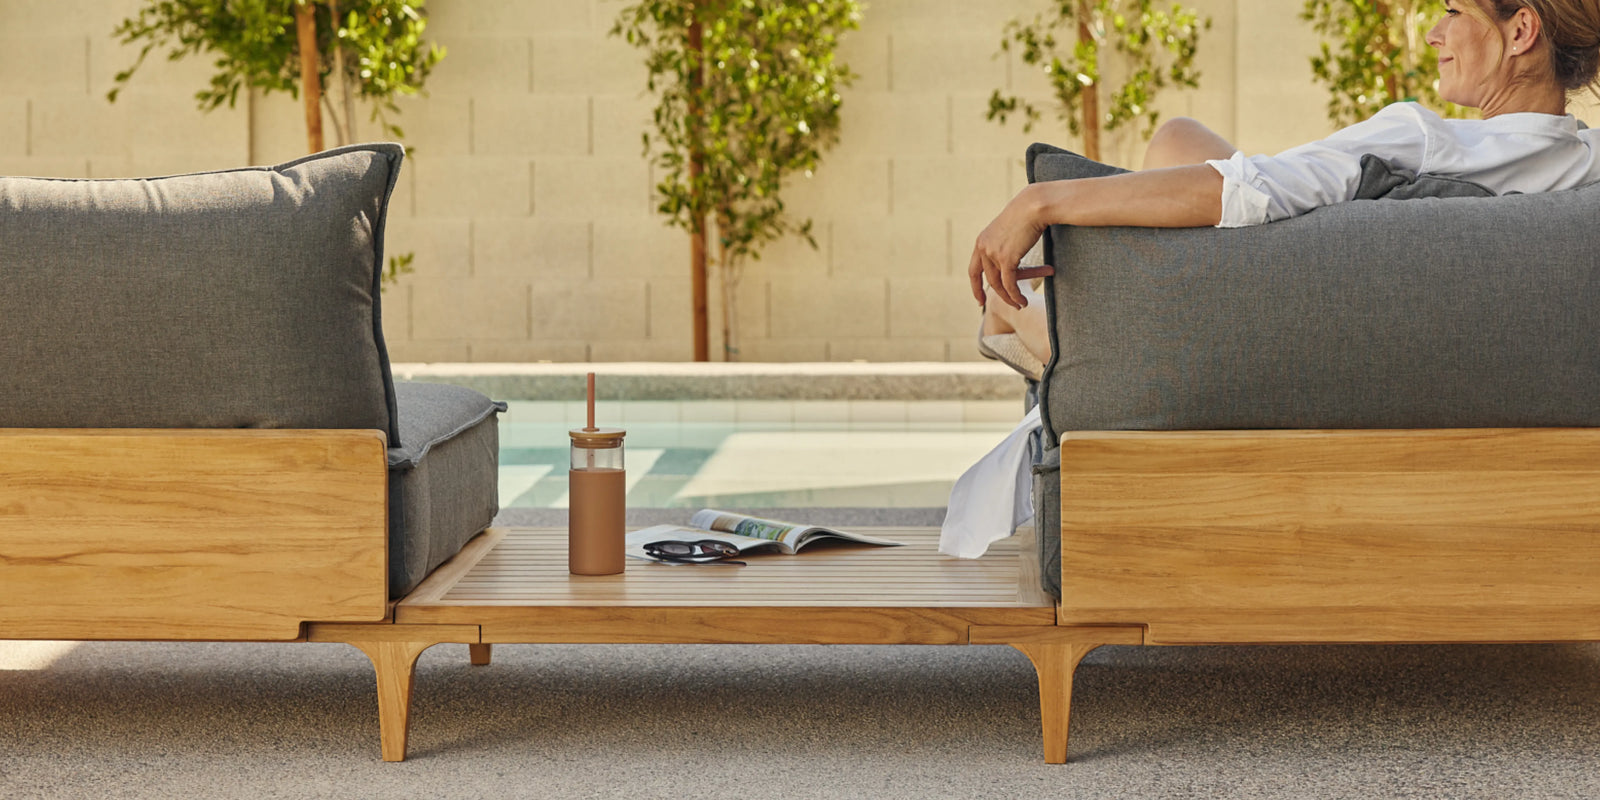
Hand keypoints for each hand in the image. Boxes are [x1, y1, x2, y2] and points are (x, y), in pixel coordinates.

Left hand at [968, 184, 1048, 308]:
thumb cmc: (1027, 214)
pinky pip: (1009, 284)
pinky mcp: (1006, 259)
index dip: (975, 286)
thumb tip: (1011, 256)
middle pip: (987, 279)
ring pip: (998, 284)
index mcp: (981, 241)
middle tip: (1008, 306)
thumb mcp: (1010, 231)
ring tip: (1020, 305)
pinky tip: (1022, 301)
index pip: (974, 269)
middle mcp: (983, 248)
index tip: (979, 300)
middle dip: (996, 295)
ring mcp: (993, 254)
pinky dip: (1015, 295)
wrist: (1033, 206)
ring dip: (1009, 297)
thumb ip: (1005, 245)